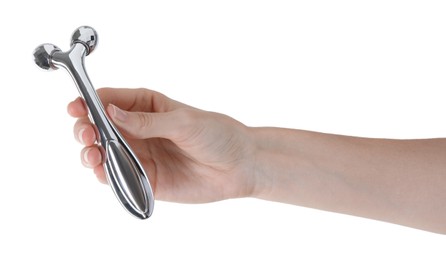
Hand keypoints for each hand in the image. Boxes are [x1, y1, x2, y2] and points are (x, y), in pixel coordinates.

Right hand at [67, 88, 256, 202]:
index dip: (89, 102)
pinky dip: (105, 174)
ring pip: (103, 152)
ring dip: (90, 152)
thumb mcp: (183, 121)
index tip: (77, 107)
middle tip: (85, 133)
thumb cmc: (218, 135)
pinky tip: (102, 171)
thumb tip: (110, 113)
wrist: (240, 167)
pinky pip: (117, 176)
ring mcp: (140, 154)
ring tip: (92, 153)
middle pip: (100, 127)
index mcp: (148, 106)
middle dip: (86, 128)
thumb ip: (146, 121)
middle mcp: (140, 129)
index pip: (110, 100)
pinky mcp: (145, 178)